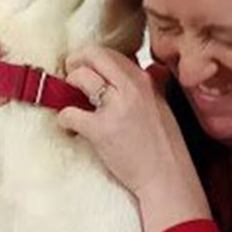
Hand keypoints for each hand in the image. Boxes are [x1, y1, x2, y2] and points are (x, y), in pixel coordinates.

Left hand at [58, 46, 210, 231]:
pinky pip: (70, 113)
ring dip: (68, 87)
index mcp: (146, 81)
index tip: (86, 67)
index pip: (112, 53)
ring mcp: (116, 108)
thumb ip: (150, 86)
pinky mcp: (101, 130)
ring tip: (70, 101)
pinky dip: (65, 119)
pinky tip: (70, 127)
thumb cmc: (164, 147)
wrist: (167, 177)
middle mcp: (132, 88)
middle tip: (70, 75)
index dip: (93, 58)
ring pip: (80, 78)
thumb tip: (142, 70)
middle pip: (94, 55)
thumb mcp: (162, 107)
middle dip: (75, 62)